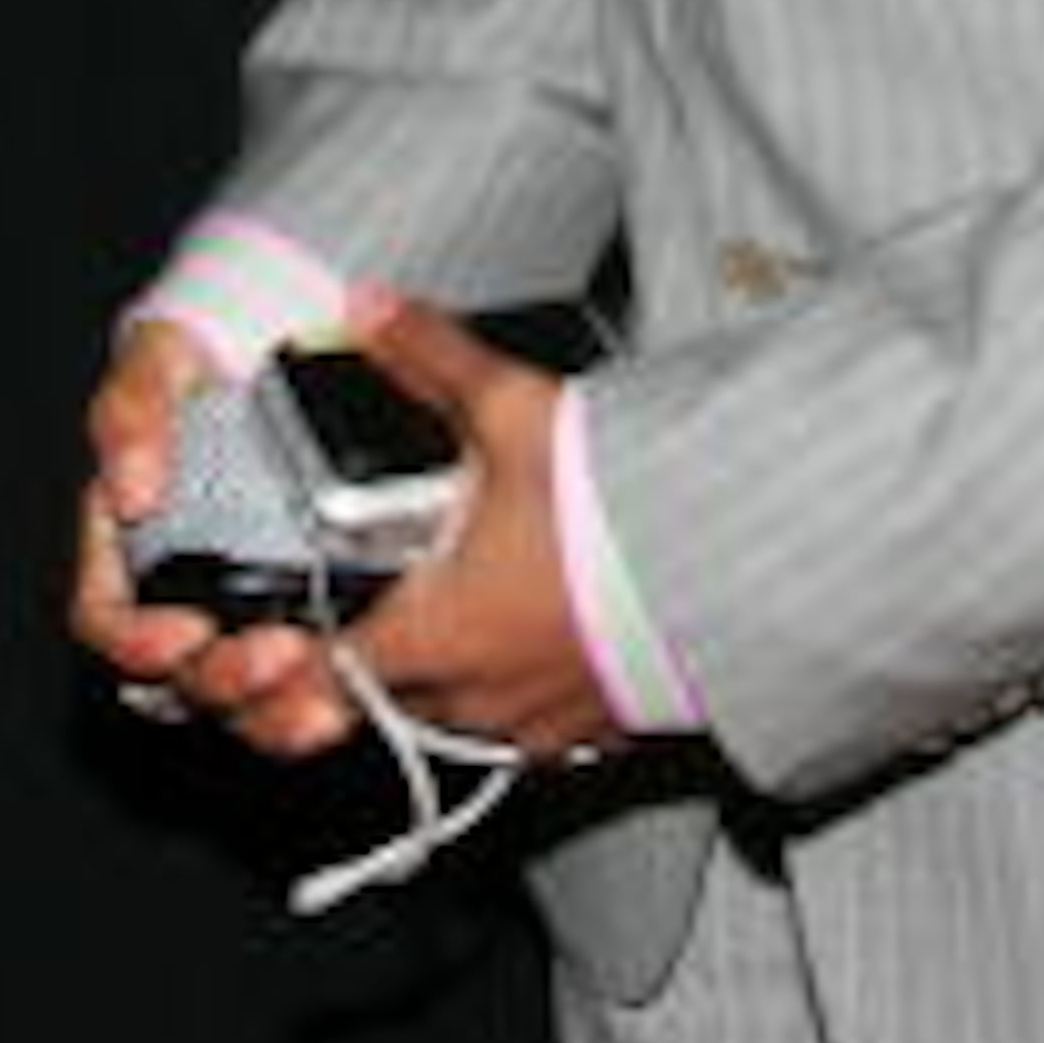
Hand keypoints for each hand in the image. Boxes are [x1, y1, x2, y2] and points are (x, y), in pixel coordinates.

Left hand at [74, 294, 605, 768]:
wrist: (740, 568)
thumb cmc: (623, 510)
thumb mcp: (512, 411)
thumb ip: (428, 359)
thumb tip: (369, 309)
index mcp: (431, 634)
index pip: (324, 674)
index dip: (303, 650)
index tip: (303, 620)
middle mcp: (475, 698)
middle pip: (389, 696)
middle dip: (384, 646)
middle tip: (405, 580)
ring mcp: (538, 725)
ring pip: (459, 715)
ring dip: (453, 668)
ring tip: (478, 597)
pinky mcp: (597, 733)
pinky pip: (530, 728)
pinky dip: (521, 687)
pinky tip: (543, 628)